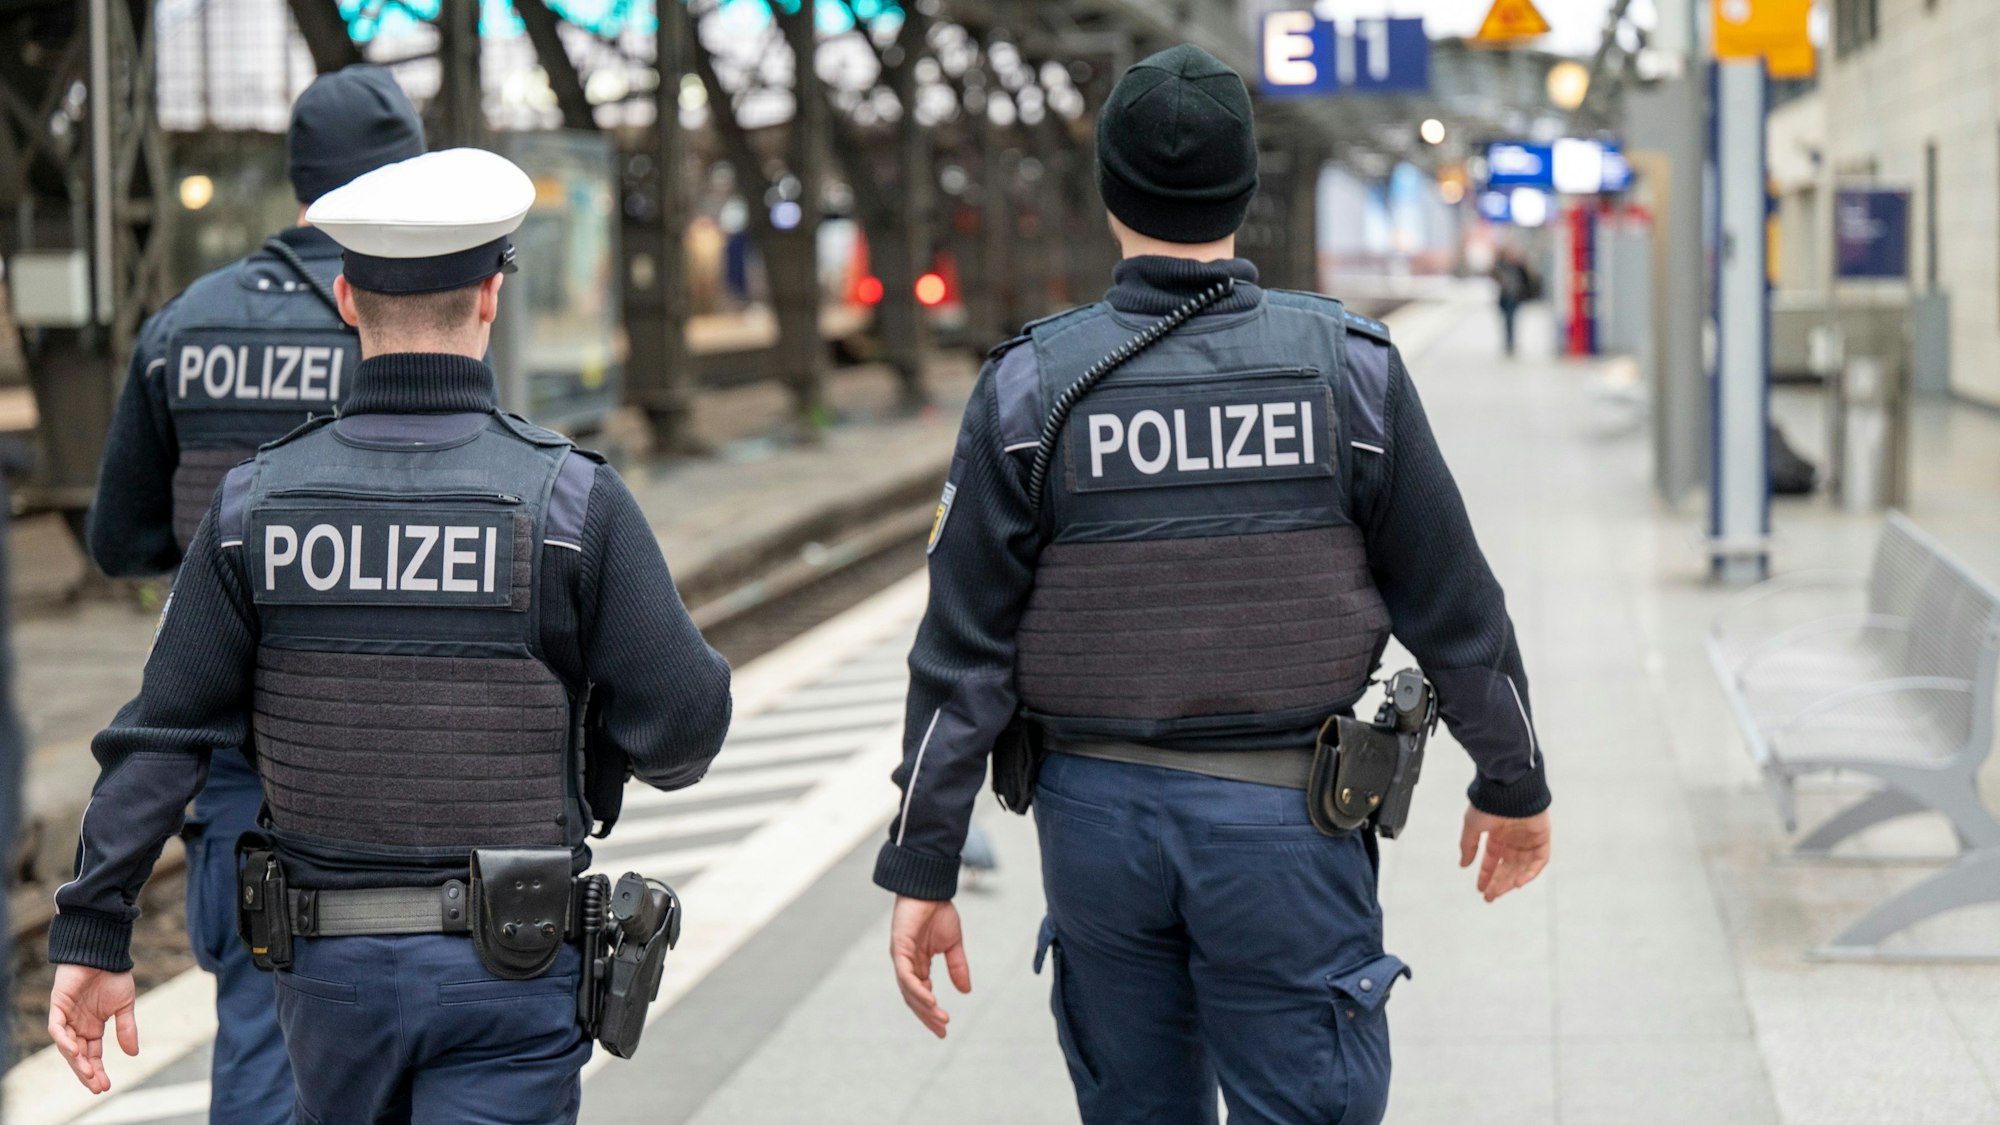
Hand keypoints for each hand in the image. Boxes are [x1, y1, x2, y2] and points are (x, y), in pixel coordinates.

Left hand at [48, 964, 139, 1093]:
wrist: (103, 953)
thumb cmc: (113, 976)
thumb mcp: (125, 1006)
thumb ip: (127, 1028)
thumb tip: (133, 1054)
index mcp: (93, 1027)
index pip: (93, 1055)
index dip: (98, 1070)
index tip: (105, 1086)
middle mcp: (78, 1026)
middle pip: (79, 1056)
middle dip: (87, 1072)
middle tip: (97, 1087)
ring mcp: (66, 1017)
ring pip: (67, 1046)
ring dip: (76, 1061)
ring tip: (88, 1073)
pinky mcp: (58, 1006)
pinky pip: (57, 1028)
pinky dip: (64, 1040)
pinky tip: (76, 1050)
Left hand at [889, 895, 970, 1038]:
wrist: (931, 888)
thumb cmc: (938, 911)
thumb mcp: (953, 944)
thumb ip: (957, 967)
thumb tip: (966, 991)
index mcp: (918, 964)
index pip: (921, 995)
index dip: (931, 1012)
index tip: (945, 1028)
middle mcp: (907, 964)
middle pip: (913, 998)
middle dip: (927, 1016)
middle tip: (942, 1031)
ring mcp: (901, 957)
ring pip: (909, 990)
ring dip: (924, 1006)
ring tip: (939, 1018)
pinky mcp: (899, 948)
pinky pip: (906, 975)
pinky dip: (916, 988)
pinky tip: (929, 998)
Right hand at [1458, 806, 1551, 902]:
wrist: (1508, 790)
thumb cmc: (1489, 804)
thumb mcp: (1472, 826)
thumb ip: (1468, 846)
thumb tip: (1463, 864)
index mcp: (1497, 835)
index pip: (1492, 860)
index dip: (1486, 875)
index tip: (1481, 889)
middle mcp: (1513, 839)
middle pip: (1507, 867)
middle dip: (1498, 882)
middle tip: (1490, 897)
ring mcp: (1528, 839)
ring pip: (1522, 867)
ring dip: (1512, 881)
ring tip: (1501, 891)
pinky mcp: (1542, 838)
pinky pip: (1539, 860)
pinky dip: (1530, 873)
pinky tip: (1518, 882)